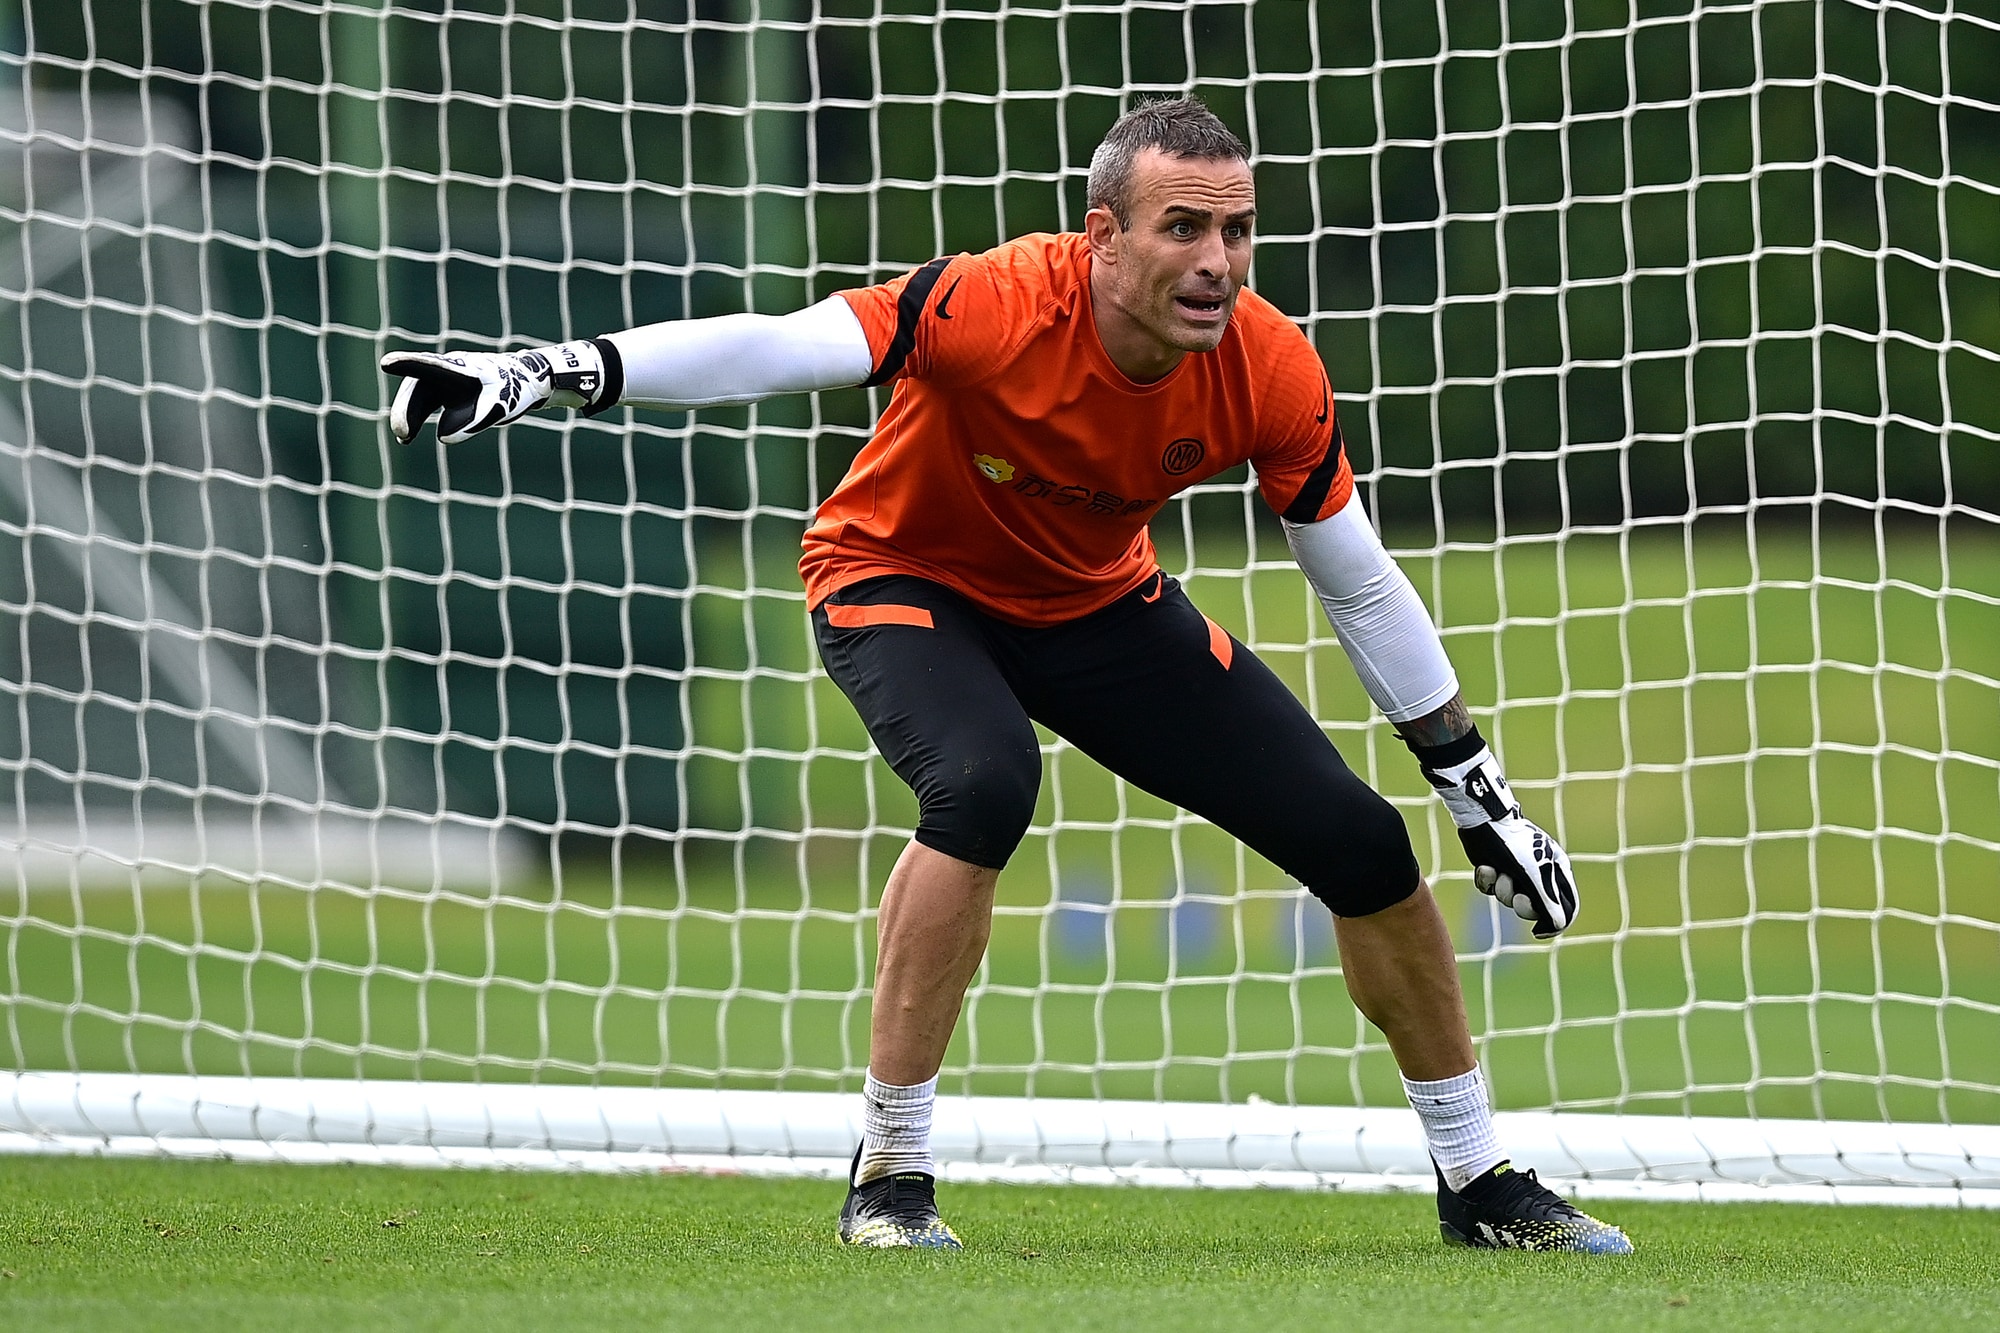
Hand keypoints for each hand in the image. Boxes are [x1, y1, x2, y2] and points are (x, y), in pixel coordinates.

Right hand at [381, 340, 606, 443]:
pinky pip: (424, 402)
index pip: (430, 367)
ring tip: (403, 437)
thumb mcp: (497, 408)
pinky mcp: (446, 389)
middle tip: (403, 434)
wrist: (529, 380)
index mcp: (460, 368)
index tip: (388, 363)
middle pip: (418, 388)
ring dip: (408, 415)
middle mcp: (447, 369)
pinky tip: (407, 435)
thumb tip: (444, 436)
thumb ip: (472, 422)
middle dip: (406, 410)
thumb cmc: (514, 390)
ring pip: (418, 396)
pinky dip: (415, 416)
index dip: (409, 365)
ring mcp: (445, 379)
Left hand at [1422, 746, 1577, 938]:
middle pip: (1535, 907)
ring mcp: (1516, 870)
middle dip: (1524, 906)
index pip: (1566, 905)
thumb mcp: (1535, 876)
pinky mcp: (1495, 867)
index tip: (1539, 931)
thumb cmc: (1515, 844)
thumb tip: (1558, 926)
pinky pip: (1491, 888)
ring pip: (1509, 898)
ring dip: (1502, 890)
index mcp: (1557, 870)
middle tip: (1518, 898)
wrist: (1483, 819)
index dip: (1556, 922)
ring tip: (1499, 872)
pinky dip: (1487, 881)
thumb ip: (1547, 902)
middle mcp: (1538, 872)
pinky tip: (1485, 867)